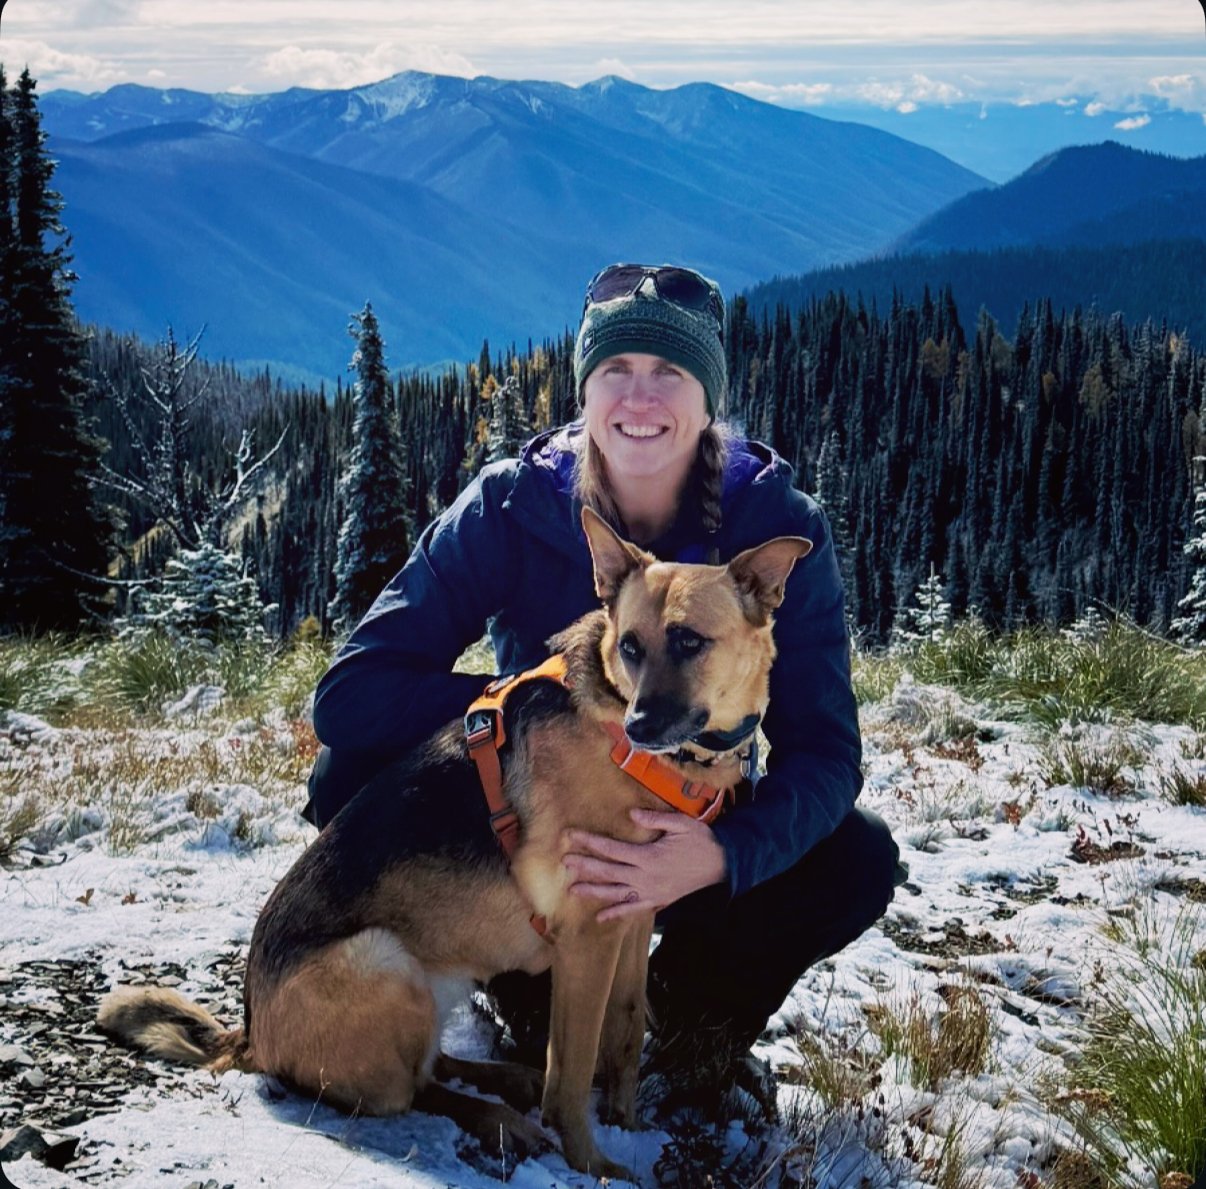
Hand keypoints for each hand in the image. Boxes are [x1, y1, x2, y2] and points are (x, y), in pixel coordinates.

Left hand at [562, 808, 726, 921]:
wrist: (722, 865)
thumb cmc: (701, 841)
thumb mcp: (681, 823)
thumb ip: (655, 818)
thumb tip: (631, 812)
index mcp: (649, 856)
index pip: (611, 848)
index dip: (590, 842)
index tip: (571, 836)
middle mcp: (646, 877)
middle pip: (608, 872)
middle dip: (585, 866)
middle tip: (564, 861)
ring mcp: (651, 892)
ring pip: (615, 894)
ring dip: (593, 891)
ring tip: (572, 889)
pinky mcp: (657, 901)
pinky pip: (632, 910)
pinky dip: (615, 914)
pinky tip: (599, 917)